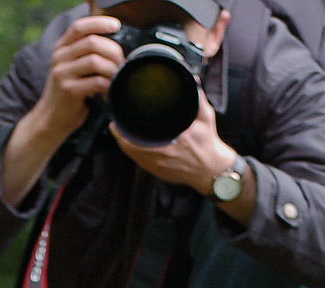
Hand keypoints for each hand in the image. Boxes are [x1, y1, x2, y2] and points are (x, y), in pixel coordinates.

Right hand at [28, 16, 124, 148]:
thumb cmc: (68, 93)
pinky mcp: (69, 90)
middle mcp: (59, 58)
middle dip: (113, 51)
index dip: (99, 23)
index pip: (79, 27)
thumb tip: (114, 46)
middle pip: (92, 42)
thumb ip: (85, 54)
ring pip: (96, 61)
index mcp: (61, 49)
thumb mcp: (71, 68)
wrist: (51, 119)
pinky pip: (97, 82)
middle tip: (121, 63)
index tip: (116, 26)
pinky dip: (108, 86)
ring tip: (115, 78)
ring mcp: (62, 74)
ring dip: (112, 69)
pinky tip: (108, 91)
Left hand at [109, 90, 236, 195]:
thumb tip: (192, 79)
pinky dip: (131, 152)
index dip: (123, 131)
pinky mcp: (157, 171)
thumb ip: (198, 99)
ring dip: (123, 143)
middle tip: (115, 123)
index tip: (116, 121)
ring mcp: (157, 165)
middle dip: (120, 135)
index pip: (138, 138)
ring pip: (132, 155)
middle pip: (130, 147)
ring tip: (118, 131)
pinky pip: (138, 161)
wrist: (209, 170)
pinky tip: (128, 143)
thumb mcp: (206, 118)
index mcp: (170, 141)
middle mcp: (160, 155)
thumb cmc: (207, 143)